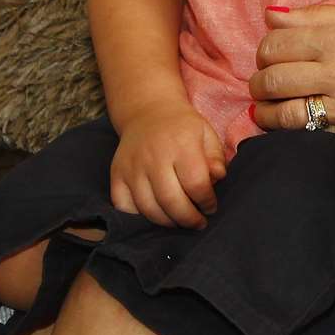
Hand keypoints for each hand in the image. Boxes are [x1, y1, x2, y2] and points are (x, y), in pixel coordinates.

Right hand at [109, 101, 226, 228]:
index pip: (195, 183)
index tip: (211, 207)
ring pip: (147, 208)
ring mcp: (132, 167)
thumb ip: (215, 157)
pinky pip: (123, 206)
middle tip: (198, 223)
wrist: (148, 111)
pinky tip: (155, 214)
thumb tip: (218, 178)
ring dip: (166, 222)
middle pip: (170, 200)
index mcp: (181, 144)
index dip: (206, 201)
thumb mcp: (206, 133)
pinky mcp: (116, 174)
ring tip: (179, 221)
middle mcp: (154, 156)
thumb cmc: (182, 126)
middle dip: (188, 218)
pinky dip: (138, 217)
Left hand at [248, 3, 334, 148]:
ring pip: (285, 113)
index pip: (277, 45)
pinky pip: (311, 136)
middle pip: (274, 79)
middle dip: (259, 83)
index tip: (268, 57)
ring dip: (265, 113)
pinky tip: (289, 126)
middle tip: (262, 84)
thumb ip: (316, 15)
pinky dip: (291, 132)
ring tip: (265, 109)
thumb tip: (271, 16)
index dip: (264, 51)